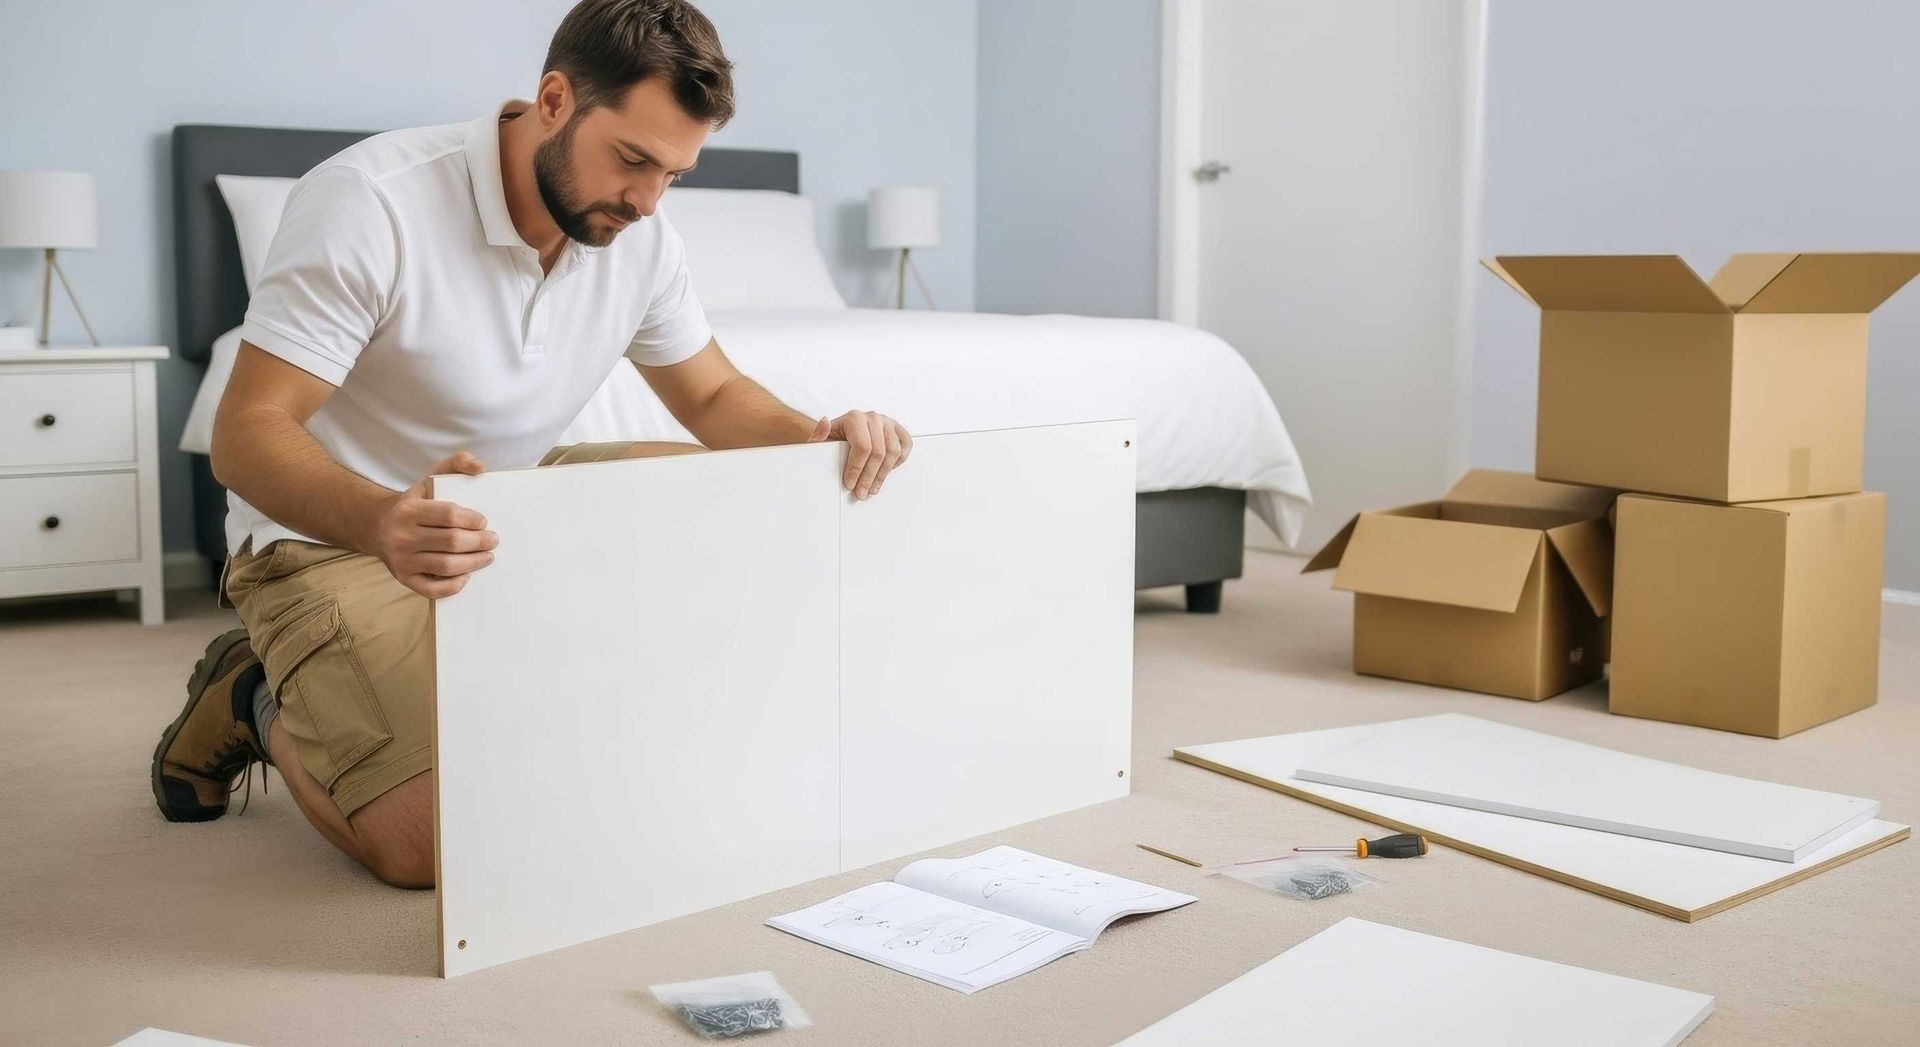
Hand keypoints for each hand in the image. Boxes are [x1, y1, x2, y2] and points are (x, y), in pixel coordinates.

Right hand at [370, 451, 498, 597]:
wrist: (378, 526)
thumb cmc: (415, 503)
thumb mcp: (430, 478)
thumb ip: (456, 463)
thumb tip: (480, 467)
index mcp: (409, 510)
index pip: (448, 515)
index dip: (472, 519)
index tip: (484, 522)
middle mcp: (402, 536)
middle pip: (452, 542)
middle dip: (479, 542)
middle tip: (493, 540)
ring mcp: (402, 560)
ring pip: (446, 566)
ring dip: (474, 563)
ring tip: (487, 556)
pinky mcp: (404, 579)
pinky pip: (433, 589)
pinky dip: (454, 585)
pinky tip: (467, 574)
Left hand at [808, 410, 911, 499]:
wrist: (842, 432)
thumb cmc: (833, 438)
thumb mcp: (821, 439)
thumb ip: (818, 434)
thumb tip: (824, 423)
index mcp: (854, 418)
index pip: (862, 447)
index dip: (857, 469)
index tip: (850, 484)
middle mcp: (873, 418)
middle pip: (878, 452)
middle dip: (869, 478)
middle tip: (861, 493)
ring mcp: (887, 422)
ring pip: (893, 452)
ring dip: (883, 474)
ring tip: (872, 488)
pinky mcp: (897, 428)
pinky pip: (905, 445)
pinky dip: (899, 460)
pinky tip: (887, 471)